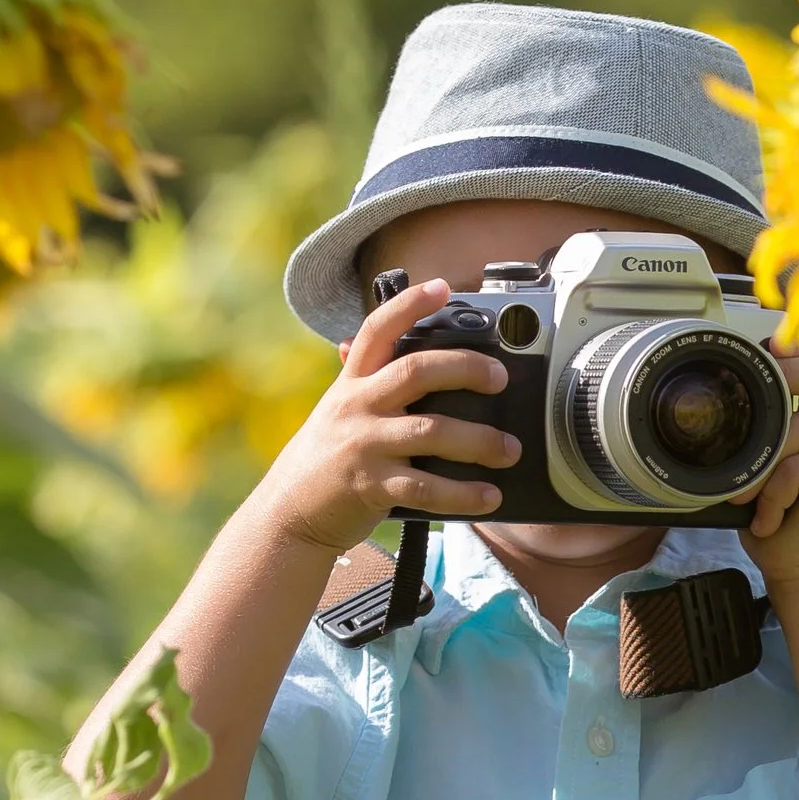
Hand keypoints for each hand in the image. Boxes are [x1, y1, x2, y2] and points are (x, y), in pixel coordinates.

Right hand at [256, 275, 517, 555]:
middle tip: (499, 378)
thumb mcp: (337, 409)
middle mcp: (357, 407)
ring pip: (431, 431)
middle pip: (416, 371)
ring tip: (509, 450)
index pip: (378, 330)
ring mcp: (364, 446)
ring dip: (479, 441)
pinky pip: (426, 488)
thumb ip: (359, 380)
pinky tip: (488, 496)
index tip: (442, 287)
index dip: (409, 305)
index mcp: (353, 383)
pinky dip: (462, 494)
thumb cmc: (326, 458)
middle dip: (466, 369)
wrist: (289, 512)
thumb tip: (353, 341)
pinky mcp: (371, 487)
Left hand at [744, 352, 798, 585]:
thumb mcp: (764, 469)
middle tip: (749, 402)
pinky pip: (794, 470)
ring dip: (758, 466)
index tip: (767, 346)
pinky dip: (770, 496)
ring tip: (744, 497)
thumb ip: (762, 435)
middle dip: (785, 377)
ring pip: (795, 430)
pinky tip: (767, 520)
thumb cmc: (778, 520)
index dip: (795, 352)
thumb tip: (726, 401)